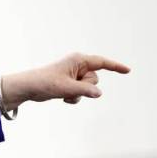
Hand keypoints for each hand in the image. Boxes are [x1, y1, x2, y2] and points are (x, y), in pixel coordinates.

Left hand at [1, 53, 130, 110]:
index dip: (115, 67)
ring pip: (88, 88)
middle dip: (85, 87)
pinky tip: (61, 97)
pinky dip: (73, 97)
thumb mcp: (67, 88)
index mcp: (78, 60)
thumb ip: (85, 91)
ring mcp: (73, 74)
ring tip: (62, 92)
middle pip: (95, 80)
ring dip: (78, 94)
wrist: (27, 87)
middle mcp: (77, 65)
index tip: (128, 71)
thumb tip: (99, 94)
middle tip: (67, 86)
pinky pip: (80, 93)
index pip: (102, 62)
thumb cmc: (45, 83)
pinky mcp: (69, 83)